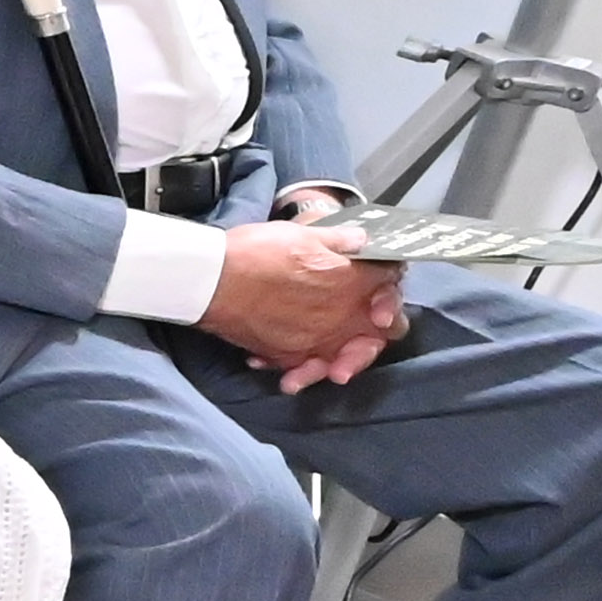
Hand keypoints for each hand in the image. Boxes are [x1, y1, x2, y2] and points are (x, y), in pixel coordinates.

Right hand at [203, 219, 406, 390]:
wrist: (211, 281)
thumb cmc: (255, 252)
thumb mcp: (302, 233)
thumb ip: (339, 239)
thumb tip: (364, 240)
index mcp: (352, 283)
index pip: (390, 283)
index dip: (387, 279)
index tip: (375, 276)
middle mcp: (343, 318)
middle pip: (385, 331)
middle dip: (381, 325)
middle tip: (368, 317)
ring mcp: (317, 341)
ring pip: (349, 358)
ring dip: (347, 357)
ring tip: (336, 353)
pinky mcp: (287, 356)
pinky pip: (307, 368)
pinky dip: (304, 367)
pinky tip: (292, 361)